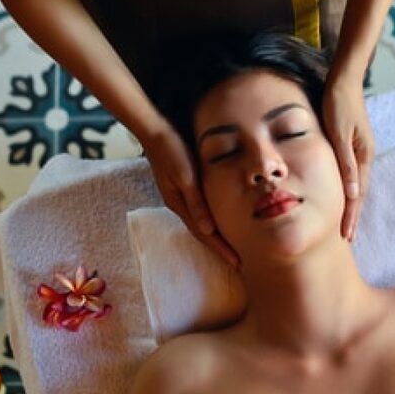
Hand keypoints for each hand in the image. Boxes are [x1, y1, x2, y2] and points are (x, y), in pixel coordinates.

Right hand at [142, 125, 238, 266]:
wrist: (155, 130)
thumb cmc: (172, 150)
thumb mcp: (185, 177)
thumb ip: (196, 203)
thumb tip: (208, 232)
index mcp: (180, 204)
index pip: (204, 234)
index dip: (220, 249)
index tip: (237, 263)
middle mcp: (180, 204)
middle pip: (203, 233)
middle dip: (220, 248)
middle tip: (239, 263)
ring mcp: (181, 196)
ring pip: (202, 223)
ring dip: (216, 237)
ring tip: (232, 248)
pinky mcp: (185, 185)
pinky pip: (201, 210)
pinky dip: (211, 221)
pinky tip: (219, 222)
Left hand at [322, 73, 373, 240]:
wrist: (342, 80)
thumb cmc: (338, 103)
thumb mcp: (339, 134)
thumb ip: (345, 163)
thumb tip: (353, 194)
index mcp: (363, 156)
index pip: (357, 194)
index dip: (352, 216)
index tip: (347, 236)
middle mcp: (364, 156)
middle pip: (359, 193)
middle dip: (353, 216)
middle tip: (347, 239)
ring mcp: (359, 150)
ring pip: (356, 184)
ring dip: (351, 205)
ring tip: (346, 223)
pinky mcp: (352, 144)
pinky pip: (351, 173)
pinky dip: (347, 189)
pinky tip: (343, 195)